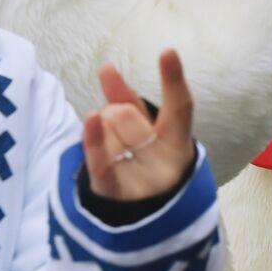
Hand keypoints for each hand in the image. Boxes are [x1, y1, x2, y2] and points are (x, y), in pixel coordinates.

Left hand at [82, 50, 195, 201]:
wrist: (140, 219)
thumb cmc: (143, 163)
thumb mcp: (142, 130)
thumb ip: (125, 99)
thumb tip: (106, 65)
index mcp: (178, 140)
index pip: (180, 105)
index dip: (173, 78)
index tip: (167, 51)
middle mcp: (166, 161)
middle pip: (125, 114)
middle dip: (113, 115)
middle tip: (119, 135)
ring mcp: (143, 180)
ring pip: (107, 130)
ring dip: (101, 133)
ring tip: (112, 155)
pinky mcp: (117, 195)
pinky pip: (101, 161)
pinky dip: (94, 139)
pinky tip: (91, 119)